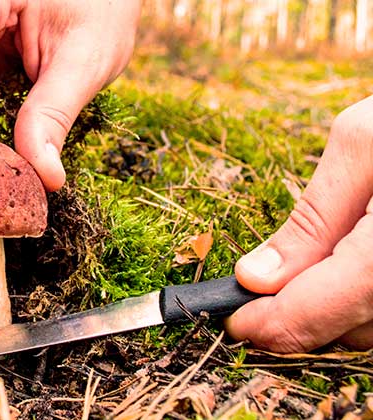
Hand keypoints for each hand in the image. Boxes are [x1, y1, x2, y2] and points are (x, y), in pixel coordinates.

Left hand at [226, 95, 372, 351]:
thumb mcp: (361, 145)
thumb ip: (312, 219)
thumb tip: (257, 277)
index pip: (337, 301)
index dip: (282, 322)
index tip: (238, 322)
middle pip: (356, 325)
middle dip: (300, 313)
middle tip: (262, 291)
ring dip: (334, 309)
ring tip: (314, 264)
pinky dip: (362, 299)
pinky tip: (348, 262)